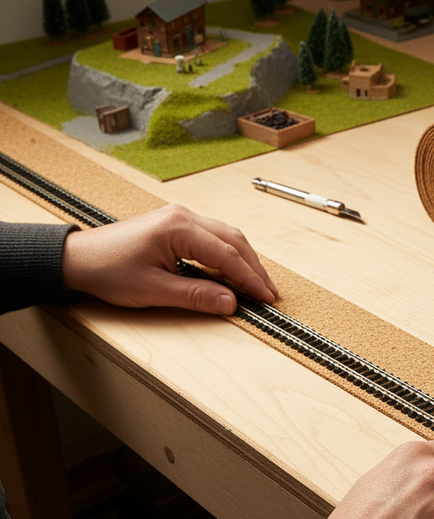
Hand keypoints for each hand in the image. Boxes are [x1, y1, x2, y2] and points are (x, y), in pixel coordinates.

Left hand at [62, 205, 277, 314]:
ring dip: (243, 261)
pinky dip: (228, 255)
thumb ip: (196, 295)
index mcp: (178, 228)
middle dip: (253, 268)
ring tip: (256, 284)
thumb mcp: (154, 290)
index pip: (226, 256)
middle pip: (233, 241)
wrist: (79, 258)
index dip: (249, 279)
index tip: (265, 298)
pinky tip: (232, 272)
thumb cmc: (108, 270)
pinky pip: (212, 237)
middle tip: (268, 293)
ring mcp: (180, 217)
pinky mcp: (176, 225)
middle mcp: (183, 216)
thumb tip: (230, 302)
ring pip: (226, 237)